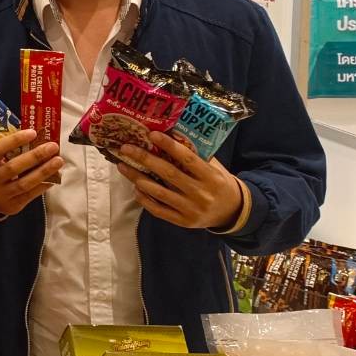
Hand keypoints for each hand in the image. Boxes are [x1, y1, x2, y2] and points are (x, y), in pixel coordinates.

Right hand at [0, 129, 62, 217]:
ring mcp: (0, 195)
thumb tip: (36, 138)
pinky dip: (43, 185)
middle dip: (35, 156)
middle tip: (52, 147)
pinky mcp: (12, 206)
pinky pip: (30, 195)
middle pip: (13, 167)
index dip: (15, 140)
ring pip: (24, 183)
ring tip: (58, 161)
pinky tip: (54, 177)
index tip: (33, 132)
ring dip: (43, 171)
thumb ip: (9, 152)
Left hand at [117, 131, 245, 230]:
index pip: (188, 159)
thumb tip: (171, 136)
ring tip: (123, 166)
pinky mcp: (182, 221)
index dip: (169, 146)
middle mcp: (201, 194)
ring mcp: (191, 209)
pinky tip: (135, 187)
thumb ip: (197, 155)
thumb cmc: (219, 183)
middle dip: (145, 159)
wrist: (232, 212)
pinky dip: (145, 199)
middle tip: (126, 148)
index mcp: (211, 177)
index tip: (152, 134)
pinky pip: (159, 210)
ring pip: (160, 193)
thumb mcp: (215, 168)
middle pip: (169, 174)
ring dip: (138, 178)